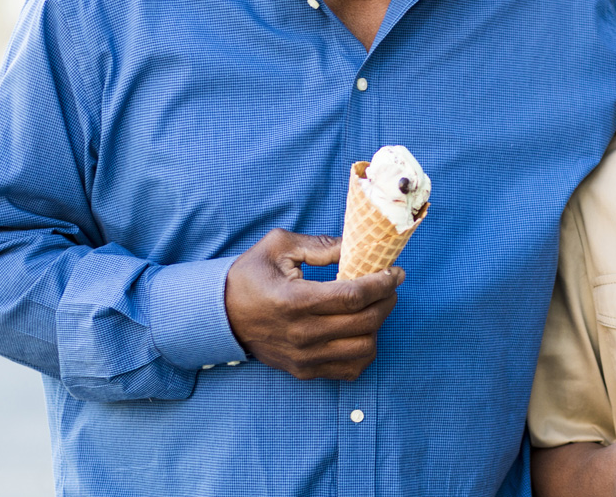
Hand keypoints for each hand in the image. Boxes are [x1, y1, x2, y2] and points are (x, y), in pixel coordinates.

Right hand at [224, 228, 401, 380]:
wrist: (220, 316)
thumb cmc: (250, 276)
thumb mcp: (278, 246)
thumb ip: (320, 245)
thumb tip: (357, 248)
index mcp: (294, 301)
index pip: (354, 296)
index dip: (382, 283)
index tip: (395, 272)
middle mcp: (301, 334)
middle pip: (365, 322)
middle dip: (387, 300)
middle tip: (390, 286)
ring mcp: (304, 357)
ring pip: (364, 348)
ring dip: (378, 326)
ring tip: (375, 307)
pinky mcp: (304, 371)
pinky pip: (350, 369)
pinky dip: (364, 351)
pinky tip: (360, 331)